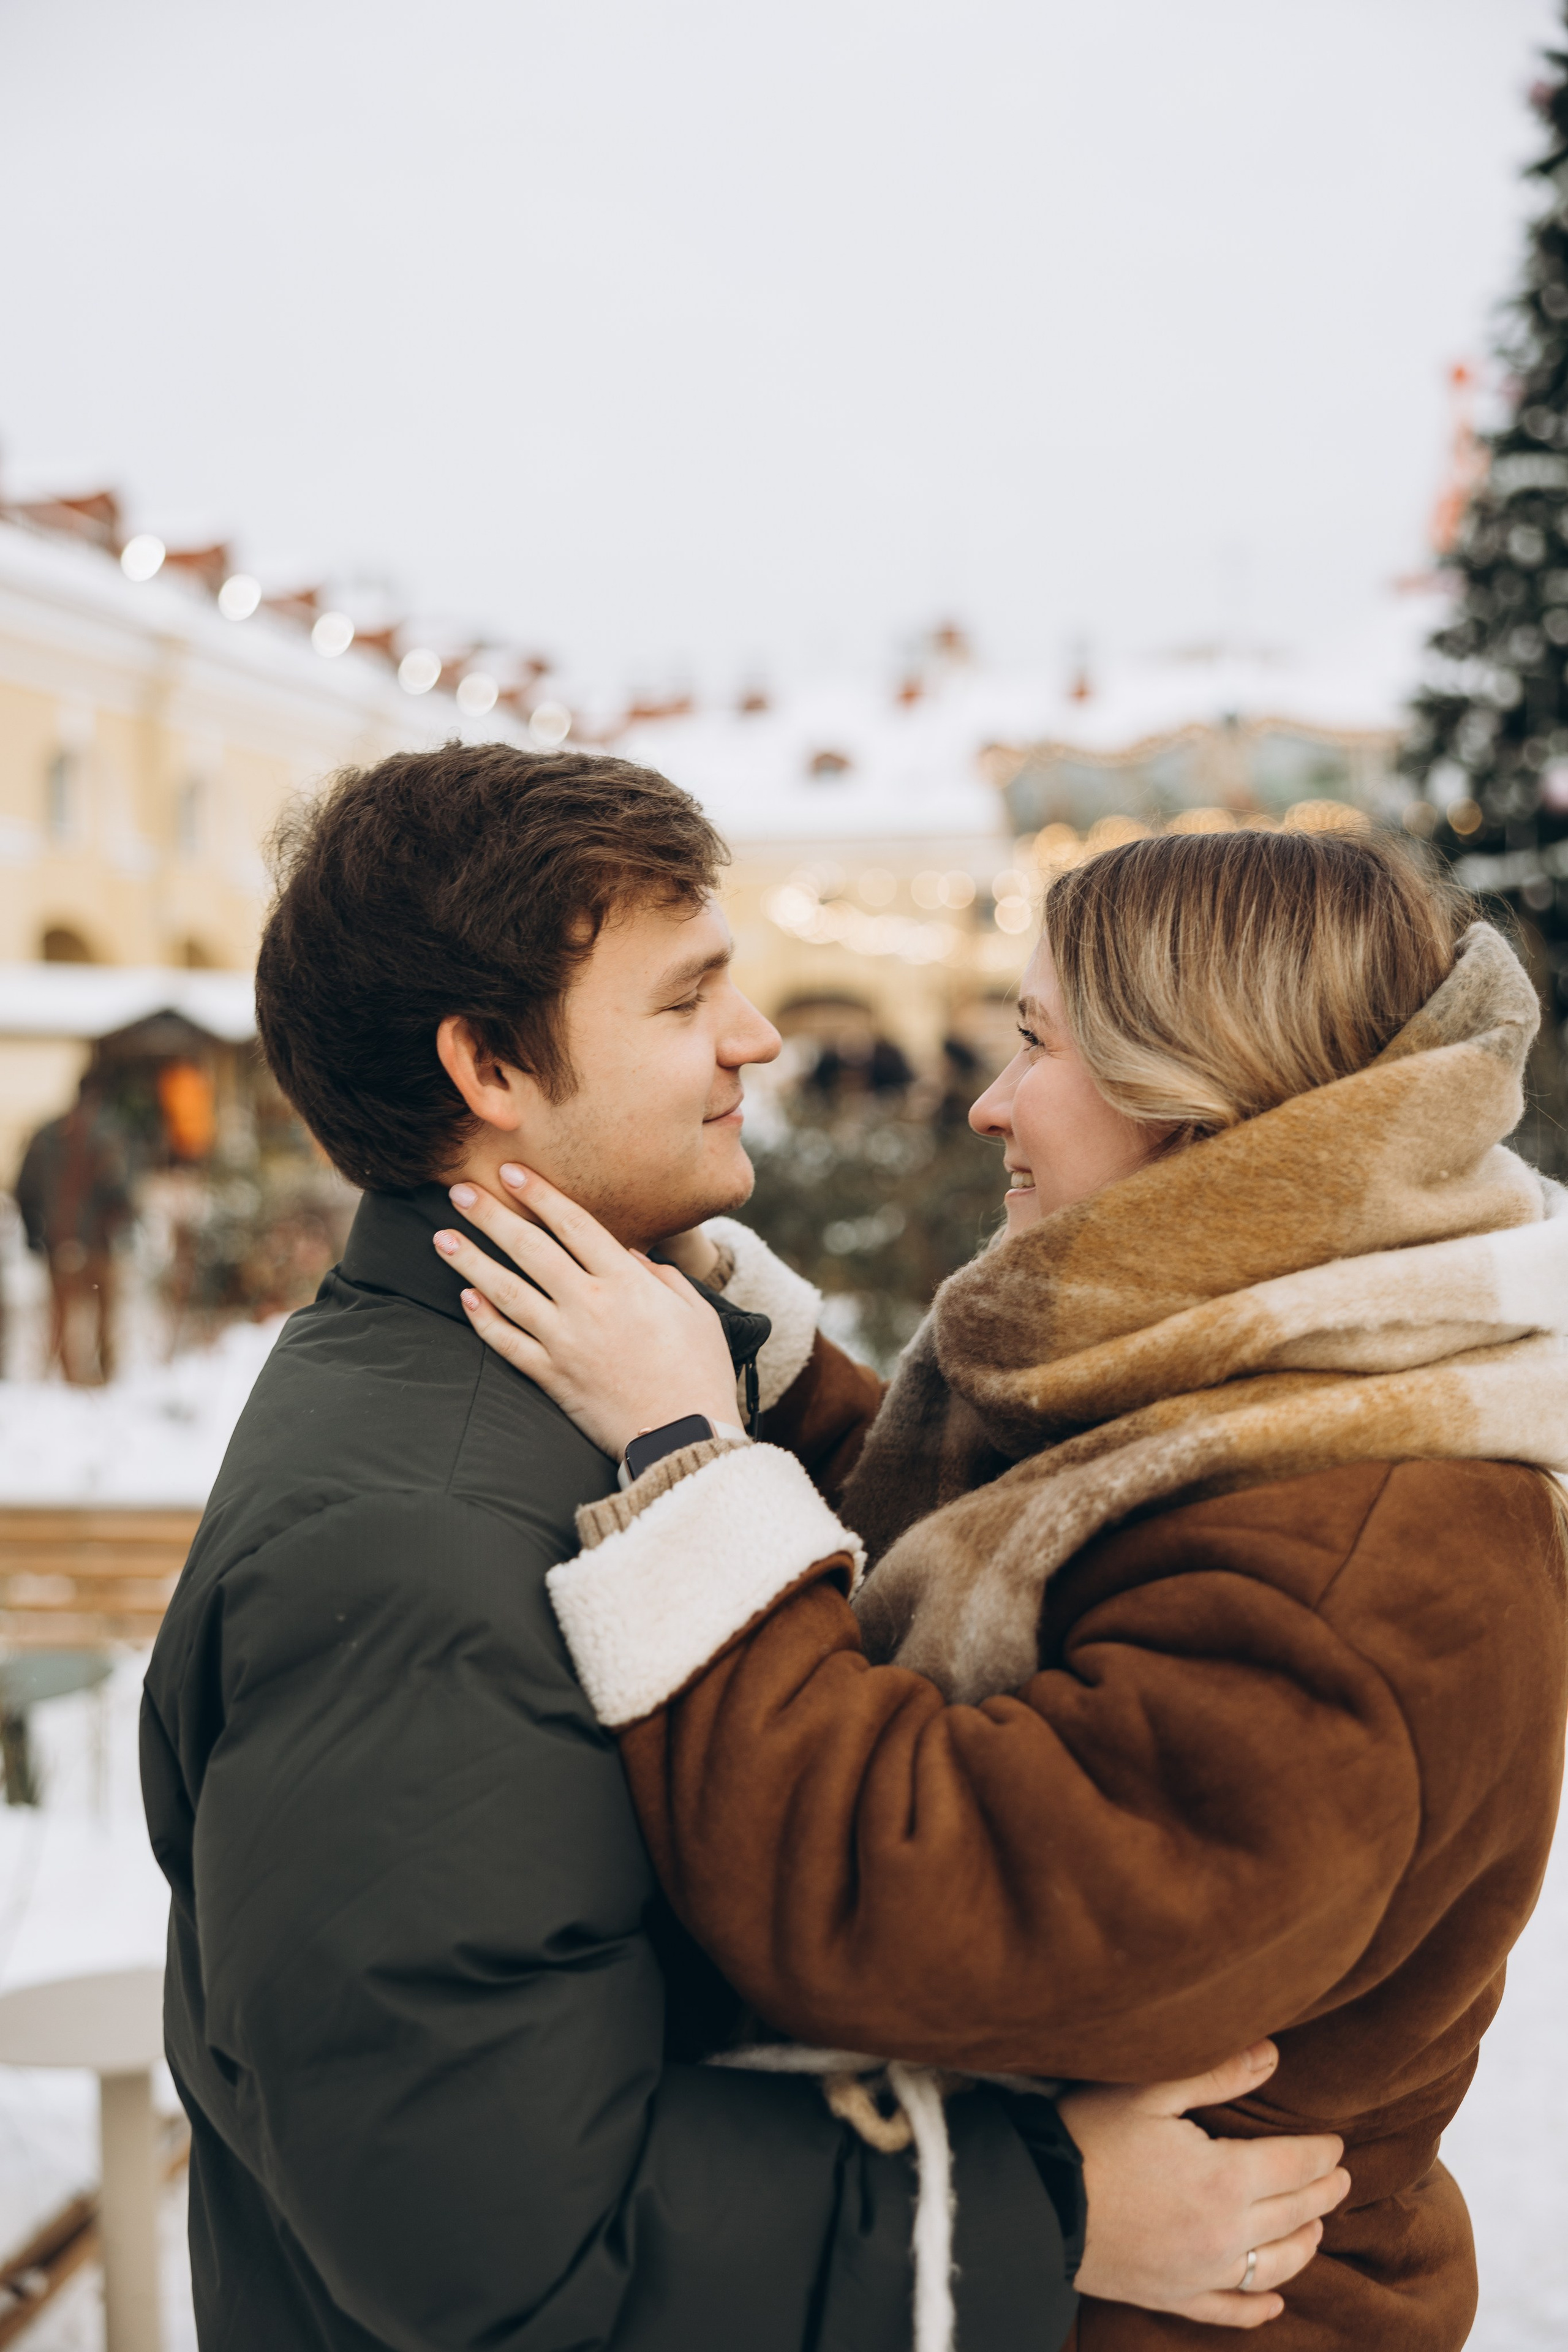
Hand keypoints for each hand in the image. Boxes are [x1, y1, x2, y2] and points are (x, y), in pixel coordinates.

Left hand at [433, 1168, 740, 1459]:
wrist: (683, 1437)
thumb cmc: (699, 1373)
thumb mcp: (697, 1313)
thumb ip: (663, 1276)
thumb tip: (631, 1255)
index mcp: (628, 1283)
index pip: (574, 1224)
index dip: (539, 1193)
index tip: (510, 1171)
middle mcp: (590, 1305)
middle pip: (530, 1248)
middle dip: (491, 1215)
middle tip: (459, 1190)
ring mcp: (565, 1342)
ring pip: (506, 1292)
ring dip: (470, 1261)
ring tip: (441, 1237)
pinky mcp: (552, 1377)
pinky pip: (507, 1343)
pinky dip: (483, 1320)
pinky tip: (464, 1296)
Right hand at [1060, 2042, 1348, 2328]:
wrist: (1037, 2203)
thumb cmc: (1090, 2135)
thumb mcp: (1150, 2091)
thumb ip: (1216, 2073)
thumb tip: (1272, 2054)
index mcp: (1224, 2179)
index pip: (1295, 2166)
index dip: (1321, 2154)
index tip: (1336, 2145)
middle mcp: (1225, 2234)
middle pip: (1294, 2214)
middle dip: (1323, 2193)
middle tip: (1341, 2178)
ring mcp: (1201, 2272)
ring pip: (1274, 2267)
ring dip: (1304, 2245)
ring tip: (1317, 2225)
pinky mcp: (1174, 2296)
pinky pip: (1229, 2310)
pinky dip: (1258, 2309)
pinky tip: (1275, 2305)